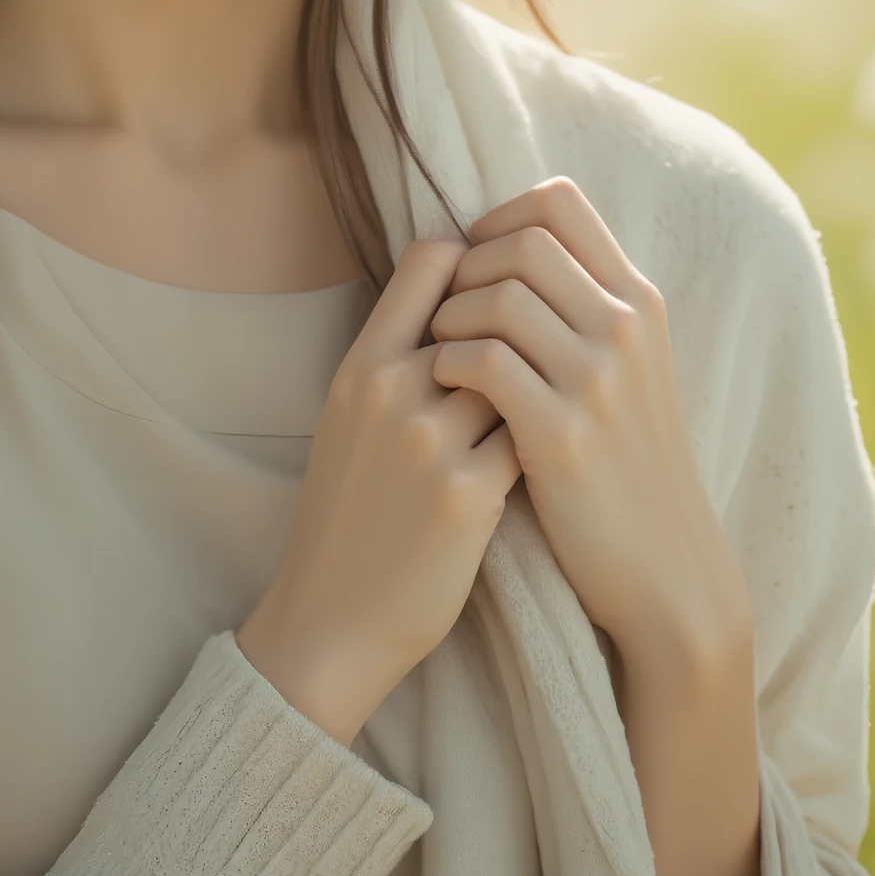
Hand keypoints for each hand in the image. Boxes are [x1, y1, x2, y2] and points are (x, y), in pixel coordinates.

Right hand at [236, 238, 520, 745]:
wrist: (335, 615)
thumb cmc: (349, 510)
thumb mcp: (347, 415)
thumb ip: (394, 354)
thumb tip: (458, 291)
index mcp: (360, 363)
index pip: (432, 260)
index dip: (476, 265)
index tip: (495, 295)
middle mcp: (392, 389)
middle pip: (486, 311)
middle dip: (513, 333)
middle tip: (530, 360)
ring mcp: (431, 440)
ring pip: (517, 370)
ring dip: (533, 388)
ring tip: (533, 413)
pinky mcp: (470, 493)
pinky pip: (529, 436)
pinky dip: (538, 442)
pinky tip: (535, 462)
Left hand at [426, 179, 751, 677]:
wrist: (668, 570)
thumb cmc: (626, 463)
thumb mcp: (629, 368)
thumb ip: (584, 304)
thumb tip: (508, 242)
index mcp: (639, 301)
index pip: (560, 202)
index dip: (499, 215)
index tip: (473, 256)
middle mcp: (625, 327)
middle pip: (521, 242)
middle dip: (465, 267)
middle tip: (444, 310)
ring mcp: (598, 379)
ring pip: (496, 296)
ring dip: (448, 318)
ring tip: (439, 353)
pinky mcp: (564, 434)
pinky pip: (482, 361)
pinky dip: (447, 363)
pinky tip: (443, 387)